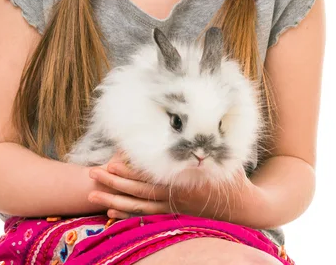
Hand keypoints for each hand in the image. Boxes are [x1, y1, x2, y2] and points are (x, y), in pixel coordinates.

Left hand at [88, 155, 262, 222]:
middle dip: (113, 183)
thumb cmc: (233, 178)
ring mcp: (172, 209)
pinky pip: (145, 215)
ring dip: (114, 199)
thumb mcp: (224, 157)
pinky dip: (127, 213)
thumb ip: (209, 142)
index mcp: (184, 182)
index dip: (129, 171)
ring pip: (137, 206)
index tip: (111, 162)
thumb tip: (199, 120)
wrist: (244, 208)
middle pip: (137, 191)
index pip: (150, 177)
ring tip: (93, 194)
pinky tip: (111, 211)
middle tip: (92, 174)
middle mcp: (174, 197)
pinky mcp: (173, 215)